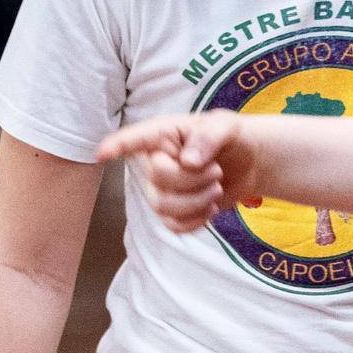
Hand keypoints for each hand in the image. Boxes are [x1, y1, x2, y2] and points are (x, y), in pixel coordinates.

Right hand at [95, 111, 255, 233]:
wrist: (250, 165)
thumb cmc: (233, 138)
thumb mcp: (226, 126)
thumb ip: (208, 137)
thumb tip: (187, 160)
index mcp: (163, 134)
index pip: (135, 139)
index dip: (118, 146)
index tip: (102, 153)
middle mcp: (155, 160)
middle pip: (157, 178)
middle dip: (192, 180)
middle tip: (216, 171)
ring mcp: (161, 188)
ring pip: (162, 206)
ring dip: (197, 201)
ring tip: (217, 188)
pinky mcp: (173, 211)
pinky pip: (172, 225)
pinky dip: (196, 222)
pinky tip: (210, 209)